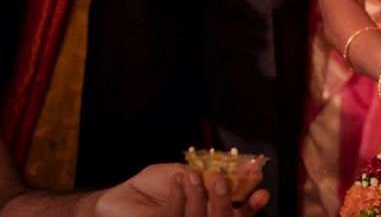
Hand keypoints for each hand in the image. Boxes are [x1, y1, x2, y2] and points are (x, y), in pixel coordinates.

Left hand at [94, 164, 268, 216]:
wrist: (118, 198)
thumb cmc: (152, 187)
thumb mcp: (183, 173)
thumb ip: (205, 174)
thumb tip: (233, 169)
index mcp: (208, 213)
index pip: (237, 215)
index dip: (251, 205)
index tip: (262, 189)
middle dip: (228, 202)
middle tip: (223, 181)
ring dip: (199, 196)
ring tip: (192, 175)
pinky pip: (174, 216)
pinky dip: (180, 195)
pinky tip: (178, 181)